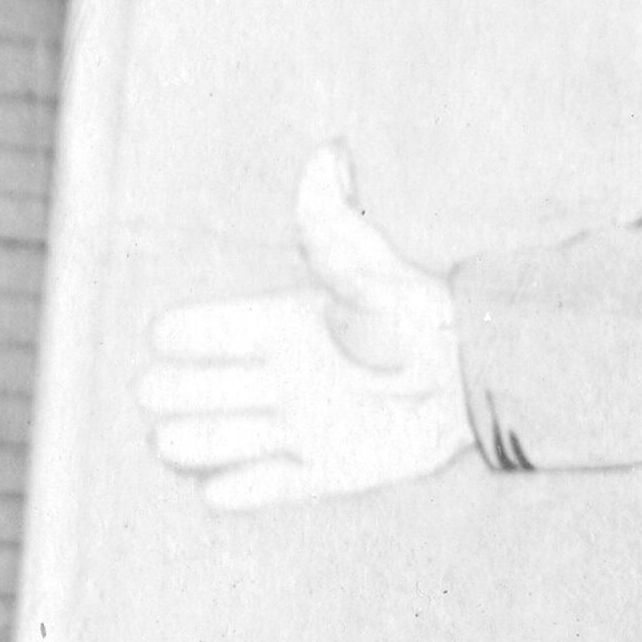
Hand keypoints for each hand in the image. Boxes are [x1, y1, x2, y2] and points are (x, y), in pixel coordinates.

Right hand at [138, 146, 470, 508]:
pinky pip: (254, 490)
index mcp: (269, 324)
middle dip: (176, 392)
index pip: (188, 333)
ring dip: (197, 443)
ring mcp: (291, 427)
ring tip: (220, 437)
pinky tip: (236, 481)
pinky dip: (237, 489)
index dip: (178, 336)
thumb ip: (333, 222)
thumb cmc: (416, 313)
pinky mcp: (319, 472)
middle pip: (177, 390)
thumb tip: (329, 152)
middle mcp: (270, 377)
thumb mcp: (369, 267)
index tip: (191, 336)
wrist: (465, 380)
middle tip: (210, 392)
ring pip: (202, 444)